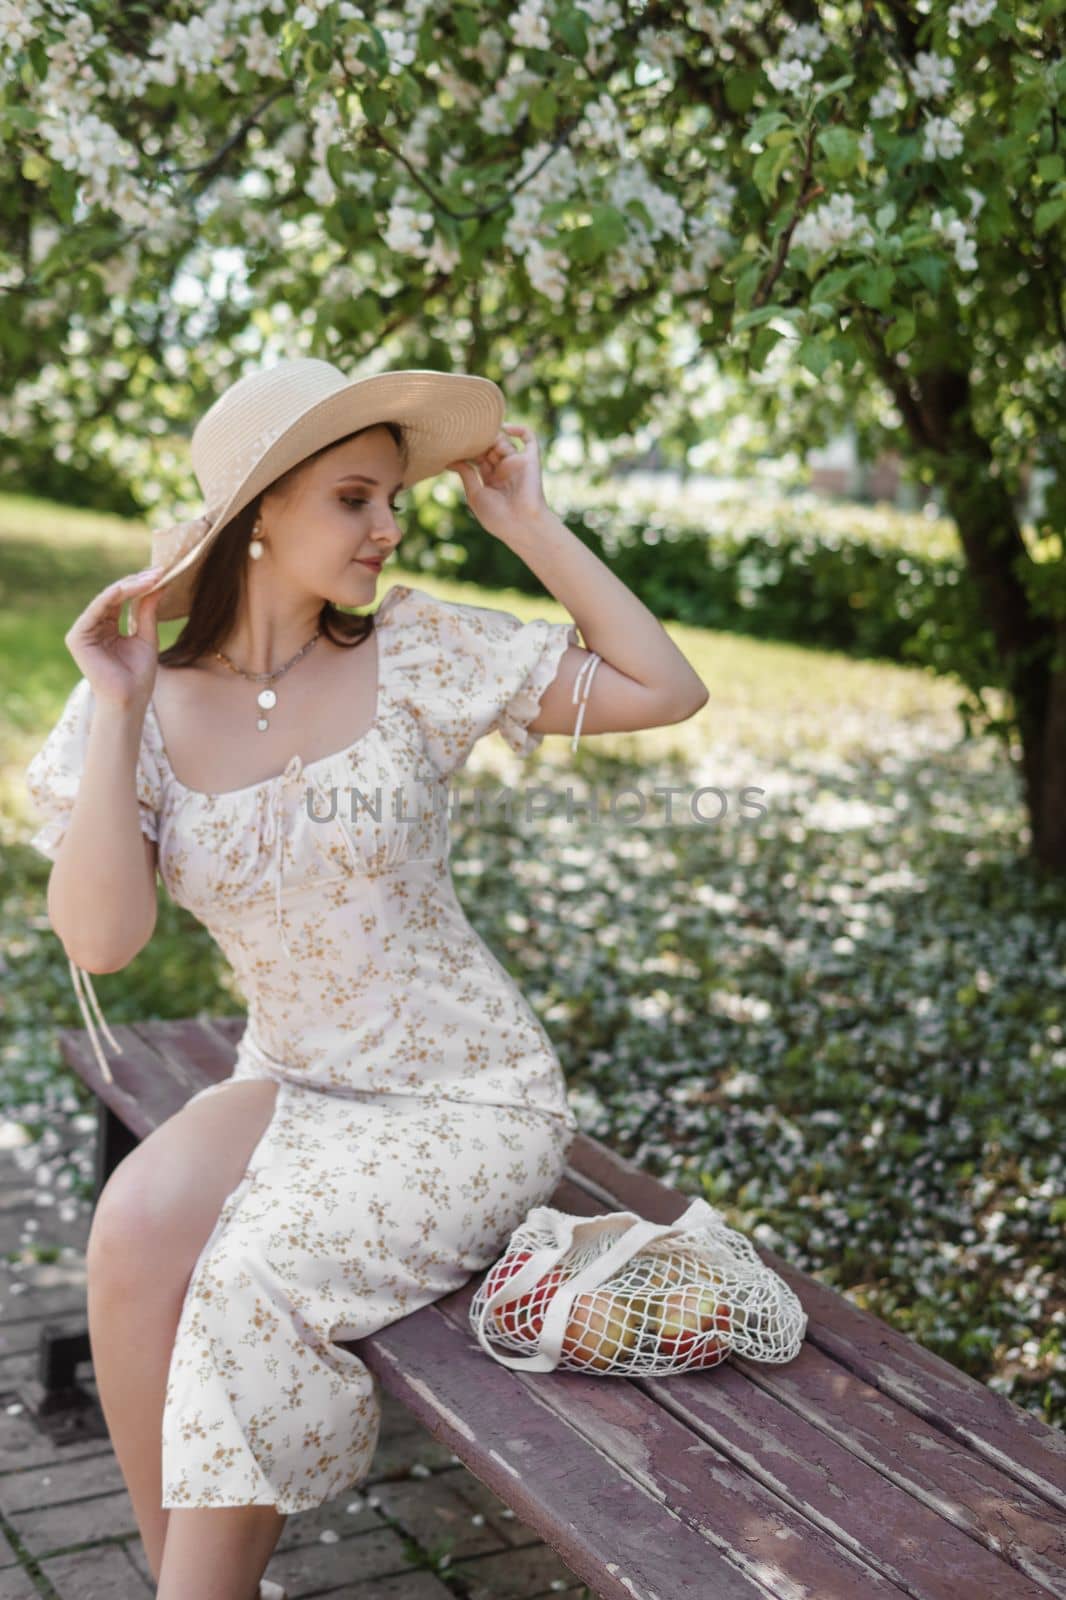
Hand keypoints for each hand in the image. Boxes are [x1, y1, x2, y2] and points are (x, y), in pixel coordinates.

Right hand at [65, 566, 165, 713]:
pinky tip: (129, 588)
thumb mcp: (147, 637)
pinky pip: (96, 609)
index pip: (123, 598)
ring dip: (129, 586)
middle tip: (159, 571)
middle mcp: (94, 626)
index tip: (162, 574)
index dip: (141, 585)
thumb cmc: (139, 675)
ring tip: (151, 578)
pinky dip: (112, 597)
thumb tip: (158, 585)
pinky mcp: (78, 637)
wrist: (129, 700)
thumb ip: (148, 612)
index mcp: (108, 626)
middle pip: (114, 595)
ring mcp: (84, 631)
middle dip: (137, 582)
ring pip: (106, 598)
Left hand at [445, 424, 550, 541]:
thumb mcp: (475, 495)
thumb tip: (452, 459)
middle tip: (466, 437)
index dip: (467, 450)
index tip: (453, 445)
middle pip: (489, 446)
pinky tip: (505, 428)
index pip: (478, 457)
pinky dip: (519, 429)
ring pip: (503, 441)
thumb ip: (466, 474)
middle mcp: (504, 470)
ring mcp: (517, 463)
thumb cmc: (498, 517)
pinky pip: (529, 438)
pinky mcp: (530, 460)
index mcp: (491, 480)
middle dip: (478, 442)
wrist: (522, 525)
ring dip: (492, 439)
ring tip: (483, 442)